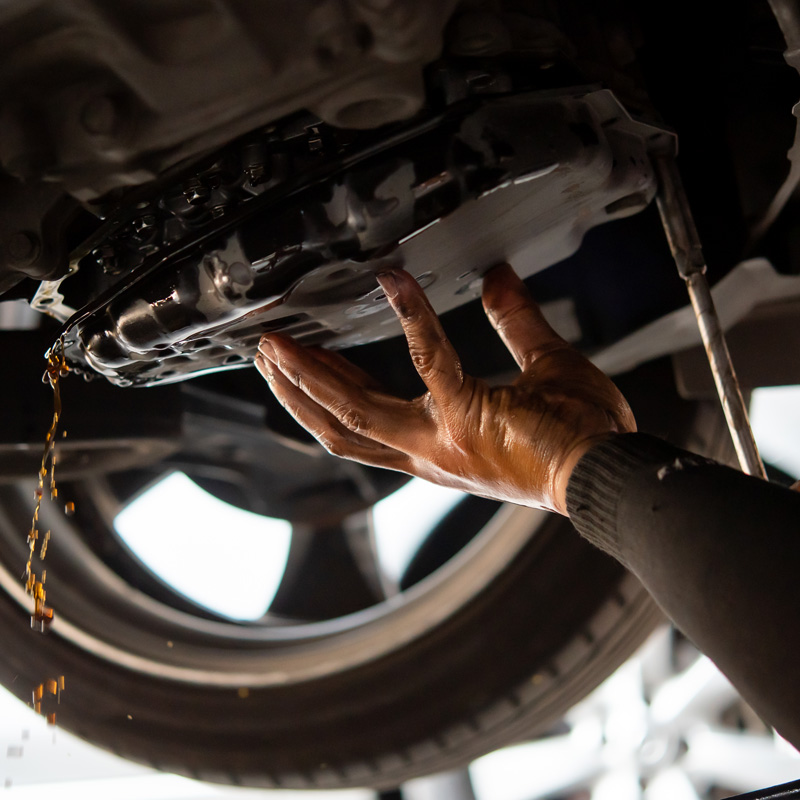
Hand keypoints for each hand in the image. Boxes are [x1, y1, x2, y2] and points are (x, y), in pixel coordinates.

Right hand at [255, 264, 635, 514]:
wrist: (608, 473)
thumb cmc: (579, 436)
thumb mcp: (539, 367)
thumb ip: (512, 321)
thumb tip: (497, 277)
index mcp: (437, 446)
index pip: (364, 423)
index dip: (326, 395)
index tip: (304, 362)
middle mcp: (428, 451)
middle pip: (341, 424)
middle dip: (298, 389)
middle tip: (267, 350)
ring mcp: (441, 438)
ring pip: (355, 409)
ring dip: (312, 375)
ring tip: (279, 341)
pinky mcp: (465, 415)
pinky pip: (427, 358)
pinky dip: (409, 315)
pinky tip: (392, 280)